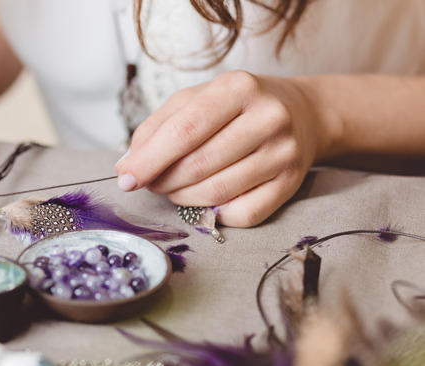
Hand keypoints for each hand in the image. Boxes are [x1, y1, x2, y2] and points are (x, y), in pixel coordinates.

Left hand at [115, 71, 328, 226]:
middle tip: (151, 183)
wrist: (303, 113)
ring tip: (174, 189)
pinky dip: (214, 214)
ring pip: (217, 194)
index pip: (184, 131)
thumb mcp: (195, 99)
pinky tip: (206, 200)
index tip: (125, 178)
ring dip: (183, 199)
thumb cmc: (235, 107)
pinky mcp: (292, 184)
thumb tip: (126, 167)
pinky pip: (242, 214)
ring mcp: (284, 153)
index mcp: (238, 88)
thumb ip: (156, 128)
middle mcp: (267, 118)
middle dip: (163, 181)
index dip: (149, 160)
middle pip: (197, 166)